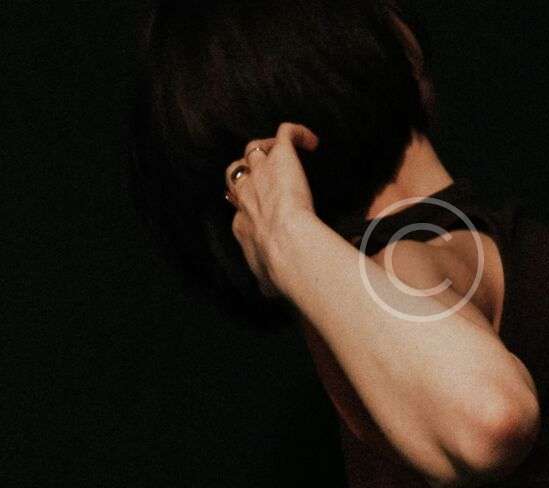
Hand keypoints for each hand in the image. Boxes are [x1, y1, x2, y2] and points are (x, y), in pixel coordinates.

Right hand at [224, 122, 319, 296]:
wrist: (287, 243)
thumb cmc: (278, 265)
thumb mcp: (266, 281)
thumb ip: (266, 284)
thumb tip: (268, 294)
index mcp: (242, 223)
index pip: (239, 207)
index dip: (249, 205)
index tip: (263, 210)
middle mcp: (246, 194)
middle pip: (237, 173)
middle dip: (246, 171)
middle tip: (263, 174)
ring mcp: (261, 173)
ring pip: (254, 150)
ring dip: (266, 149)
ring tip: (284, 153)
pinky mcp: (281, 158)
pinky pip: (283, 133)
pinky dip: (296, 133)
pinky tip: (311, 140)